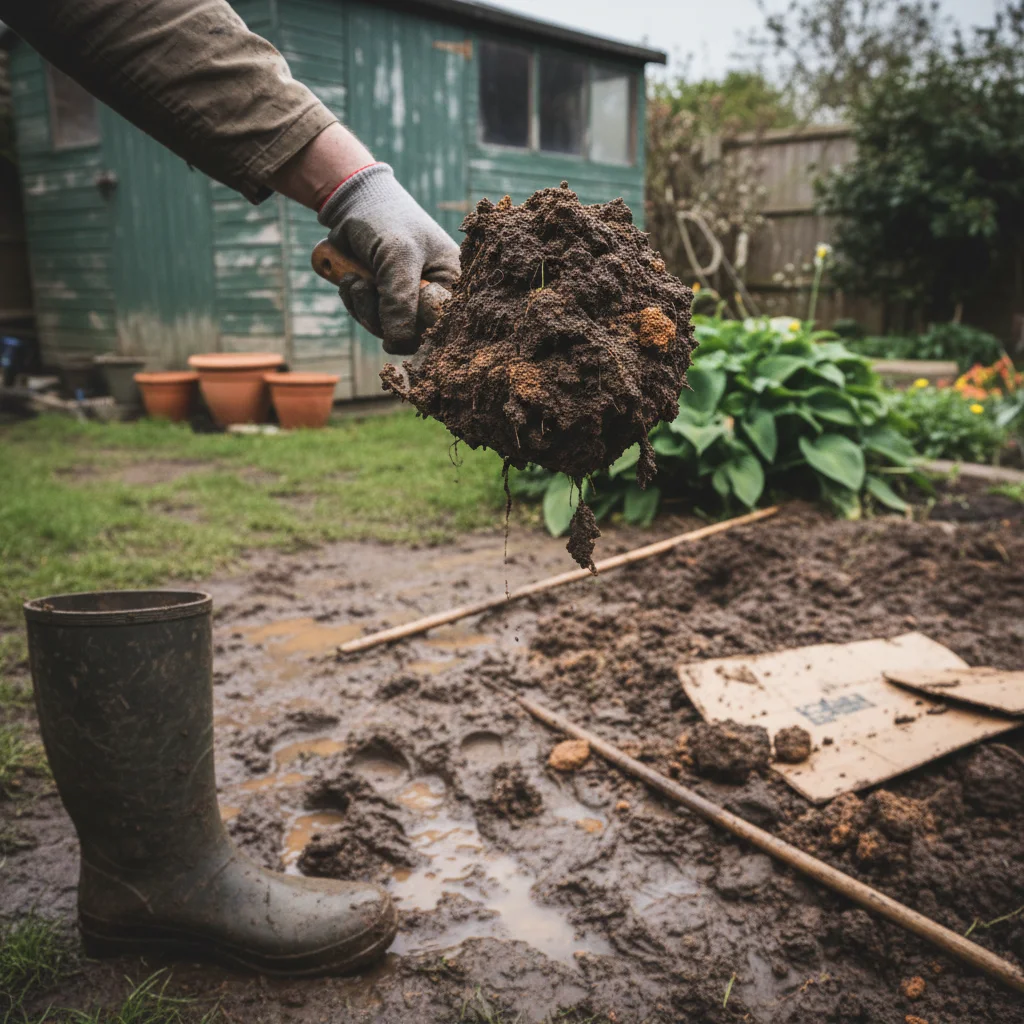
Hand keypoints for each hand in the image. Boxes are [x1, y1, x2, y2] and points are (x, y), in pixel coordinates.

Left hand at [317, 163, 459, 354]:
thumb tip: (397, 344)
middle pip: (411, 335)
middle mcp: (431, 295)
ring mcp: (406, 299)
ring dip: (363, 307)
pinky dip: (355, 303)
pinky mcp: (384, 300)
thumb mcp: (397, 256)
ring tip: (354, 280)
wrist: (352, 202)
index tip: (398, 301)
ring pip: (386, 330)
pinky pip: (370, 320)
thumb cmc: (386, 220)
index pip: (442, 324)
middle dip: (380, 316)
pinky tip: (349, 279)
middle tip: (364, 288)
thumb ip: (400, 300)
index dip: (418, 324)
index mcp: (450, 282)